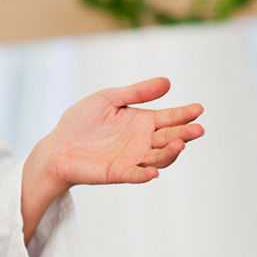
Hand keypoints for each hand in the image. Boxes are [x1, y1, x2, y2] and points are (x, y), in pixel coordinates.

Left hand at [37, 77, 204, 186]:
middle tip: (198, 129)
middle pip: (170, 138)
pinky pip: (134, 174)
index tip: (199, 109)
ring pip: (158, 158)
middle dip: (185, 134)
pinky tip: (153, 172)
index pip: (170, 118)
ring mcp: (132, 158)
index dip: (184, 114)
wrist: (57, 145)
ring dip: (170, 153)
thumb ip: (137, 93)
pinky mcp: (117, 172)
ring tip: (180, 144)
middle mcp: (142, 141)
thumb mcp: (109, 99)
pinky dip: (144, 174)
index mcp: (142, 122)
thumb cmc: (82, 121)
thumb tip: (167, 82)